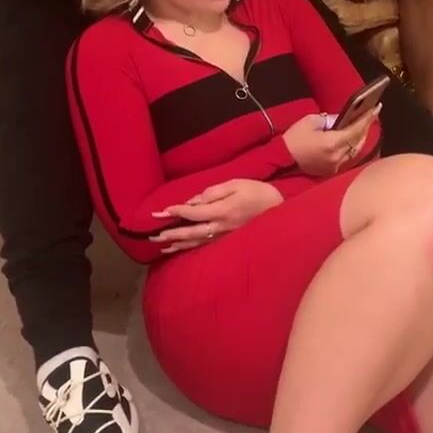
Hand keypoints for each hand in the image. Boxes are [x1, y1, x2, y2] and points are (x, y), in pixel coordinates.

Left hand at [151, 179, 283, 253]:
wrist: (279, 209)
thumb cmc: (257, 192)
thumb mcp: (235, 184)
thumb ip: (213, 193)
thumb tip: (193, 201)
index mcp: (222, 211)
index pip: (193, 214)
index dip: (176, 213)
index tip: (161, 212)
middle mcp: (221, 227)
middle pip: (191, 233)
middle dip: (172, 234)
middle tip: (153, 235)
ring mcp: (224, 236)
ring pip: (196, 243)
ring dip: (178, 244)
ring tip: (161, 245)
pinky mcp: (227, 240)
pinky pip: (205, 245)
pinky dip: (190, 247)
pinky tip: (180, 248)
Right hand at [282, 110, 377, 176]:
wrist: (281, 160)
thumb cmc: (293, 139)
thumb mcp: (309, 121)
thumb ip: (329, 119)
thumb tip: (341, 120)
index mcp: (331, 143)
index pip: (356, 130)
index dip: (367, 118)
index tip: (376, 108)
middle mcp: (337, 156)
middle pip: (359, 141)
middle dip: (366, 127)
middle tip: (372, 114)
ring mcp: (335, 166)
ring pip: (355, 151)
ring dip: (361, 138)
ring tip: (364, 125)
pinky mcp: (331, 171)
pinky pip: (347, 157)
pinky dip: (352, 147)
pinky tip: (353, 139)